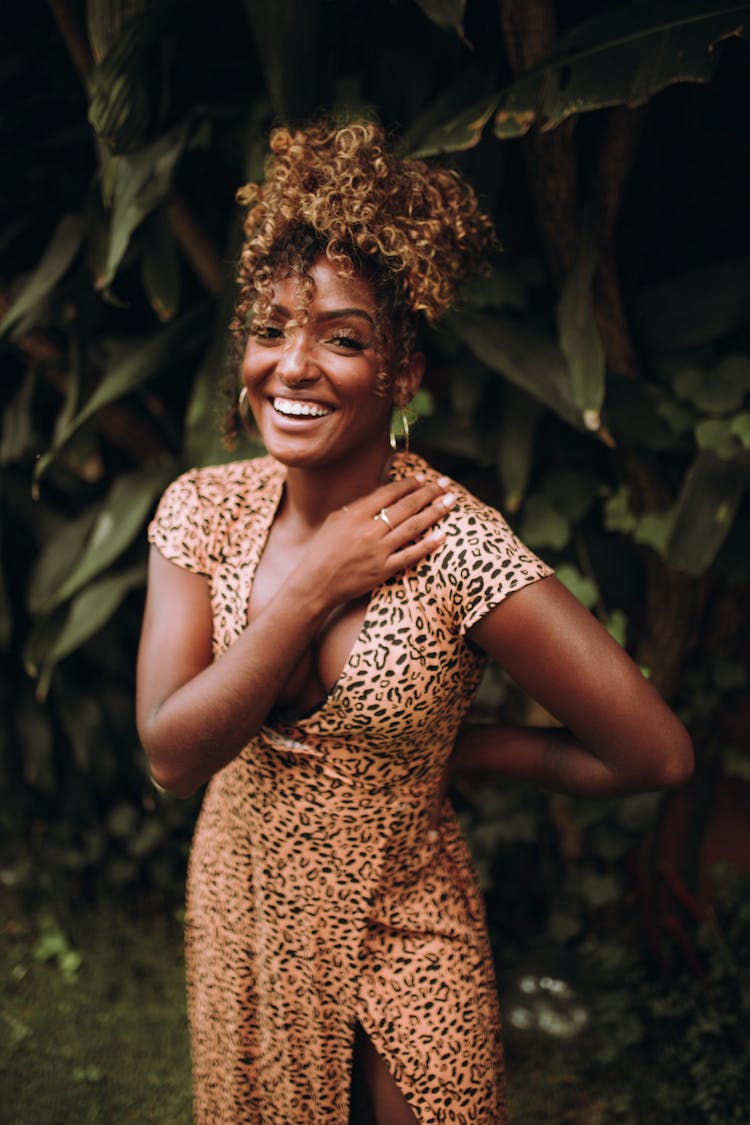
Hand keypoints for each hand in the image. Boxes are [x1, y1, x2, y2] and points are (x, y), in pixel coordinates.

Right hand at [291, 474, 455, 610]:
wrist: (315, 583)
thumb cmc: (323, 550)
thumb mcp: (336, 520)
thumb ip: (359, 507)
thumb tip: (384, 496)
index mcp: (355, 514)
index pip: (389, 493)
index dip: (409, 484)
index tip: (423, 479)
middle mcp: (369, 530)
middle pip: (406, 507)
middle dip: (429, 493)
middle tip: (445, 484)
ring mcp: (378, 551)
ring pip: (413, 527)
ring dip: (434, 512)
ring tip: (450, 502)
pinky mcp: (383, 570)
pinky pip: (411, 555)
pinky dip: (428, 544)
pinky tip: (443, 535)